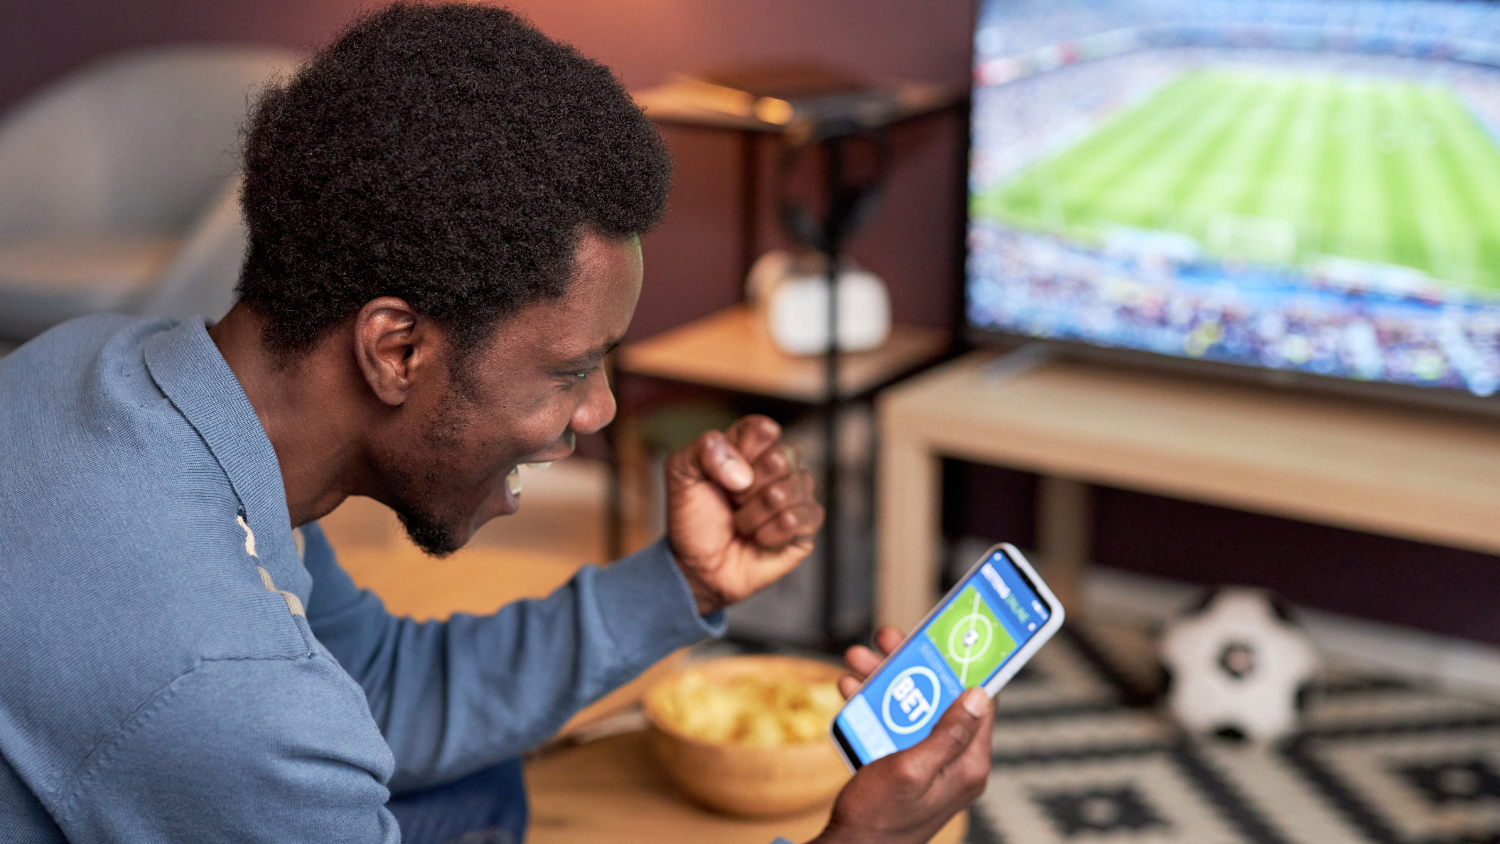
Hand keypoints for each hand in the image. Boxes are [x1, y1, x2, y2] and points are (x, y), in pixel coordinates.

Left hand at [664, 415, 823, 614]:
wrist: (697, 566)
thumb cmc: (693, 518)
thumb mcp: (681, 473)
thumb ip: (704, 450)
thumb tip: (744, 473)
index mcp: (750, 446)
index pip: (762, 429)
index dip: (743, 452)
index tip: (724, 474)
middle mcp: (779, 467)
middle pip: (781, 457)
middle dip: (747, 488)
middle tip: (732, 501)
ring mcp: (795, 496)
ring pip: (792, 488)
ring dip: (755, 514)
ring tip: (741, 524)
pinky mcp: (806, 528)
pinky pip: (802, 518)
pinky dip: (772, 532)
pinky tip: (759, 538)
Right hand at [811, 626, 994, 843]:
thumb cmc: (879, 819)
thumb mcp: (912, 770)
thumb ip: (947, 733)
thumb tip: (980, 693)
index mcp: (969, 764)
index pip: (983, 701)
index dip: (967, 664)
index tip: (954, 635)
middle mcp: (955, 761)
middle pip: (941, 696)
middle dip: (912, 664)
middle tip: (887, 639)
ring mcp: (930, 762)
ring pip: (914, 706)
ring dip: (885, 680)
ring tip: (857, 659)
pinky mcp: (907, 765)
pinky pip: (895, 724)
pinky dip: (874, 704)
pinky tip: (851, 689)